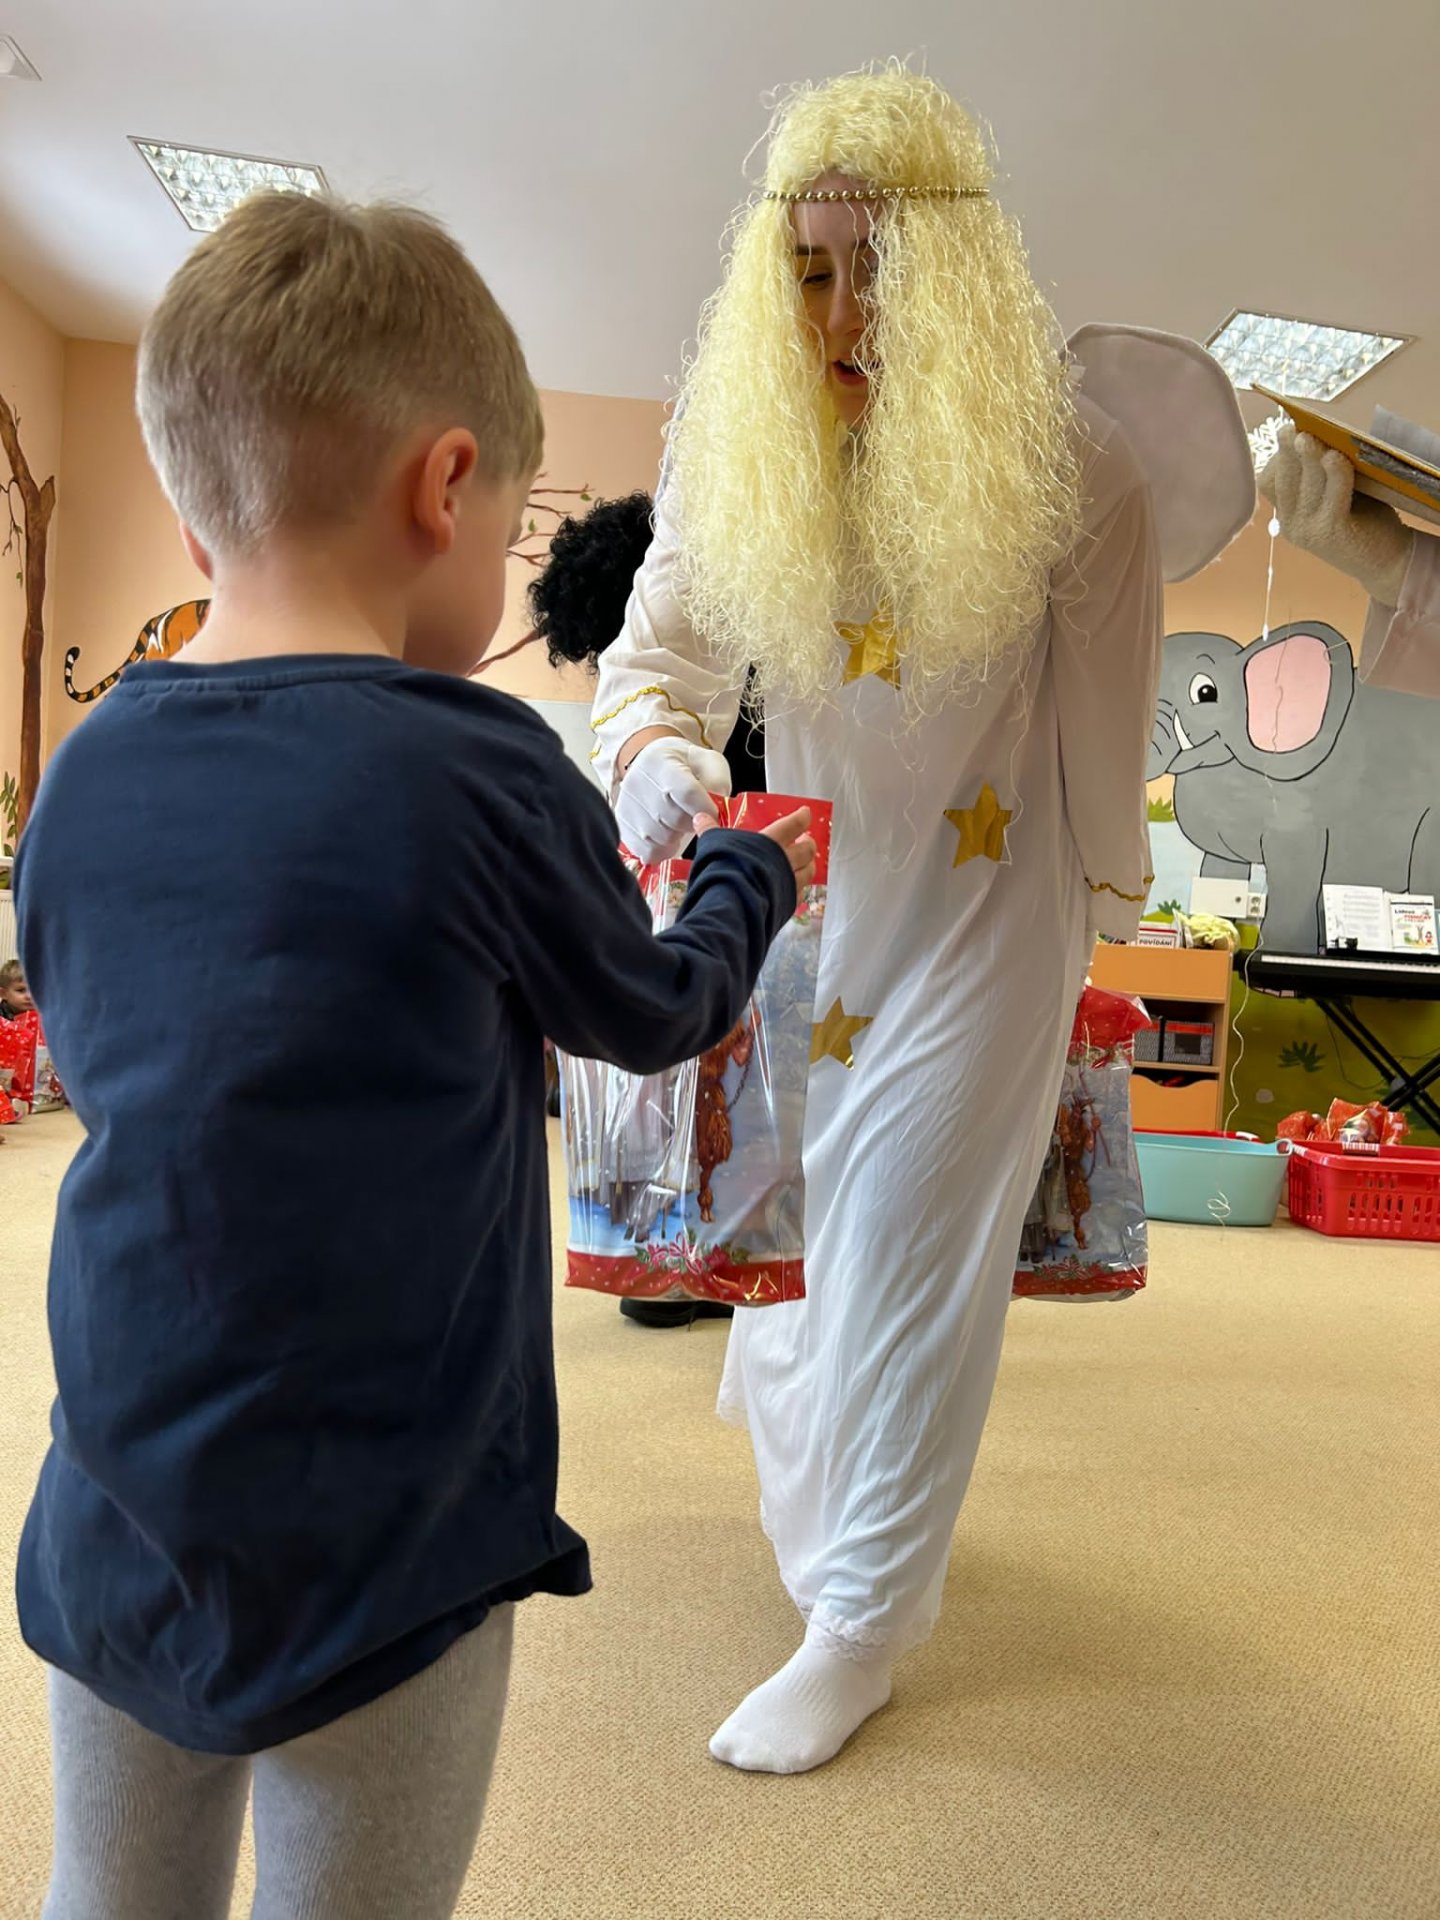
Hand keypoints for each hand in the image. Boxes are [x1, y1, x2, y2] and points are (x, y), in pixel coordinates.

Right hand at [615, 735, 732, 863]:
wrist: (654, 766)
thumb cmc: (686, 766)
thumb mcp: (708, 763)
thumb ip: (717, 785)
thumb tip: (714, 815)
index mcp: (659, 760)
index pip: (686, 792)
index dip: (705, 808)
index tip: (713, 813)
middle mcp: (635, 781)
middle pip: (673, 818)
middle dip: (692, 823)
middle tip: (695, 816)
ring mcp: (625, 806)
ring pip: (660, 837)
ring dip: (678, 836)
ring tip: (679, 824)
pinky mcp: (622, 827)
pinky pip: (647, 851)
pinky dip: (663, 850)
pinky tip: (668, 838)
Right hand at [695, 804, 816, 895]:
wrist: (732, 906)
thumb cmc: (726, 871)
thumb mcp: (714, 844)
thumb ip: (710, 830)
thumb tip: (701, 818)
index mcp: (771, 841)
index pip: (794, 824)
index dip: (802, 818)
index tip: (805, 813)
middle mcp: (785, 861)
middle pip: (807, 850)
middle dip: (808, 844)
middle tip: (806, 841)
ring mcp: (789, 884)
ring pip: (808, 873)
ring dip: (808, 866)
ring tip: (806, 864)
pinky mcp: (787, 904)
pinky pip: (798, 894)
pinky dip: (798, 889)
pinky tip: (792, 890)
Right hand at [1259, 425, 1414, 605]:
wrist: (1387, 560)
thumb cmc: (1365, 519)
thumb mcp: (1336, 495)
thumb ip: (1321, 475)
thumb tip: (1313, 436)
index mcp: (1288, 516)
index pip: (1268, 483)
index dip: (1276, 457)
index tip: (1288, 432)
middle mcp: (1291, 526)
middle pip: (1282, 479)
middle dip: (1286, 451)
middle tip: (1289, 428)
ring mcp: (1307, 531)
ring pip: (1304, 483)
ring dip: (1307, 457)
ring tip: (1310, 436)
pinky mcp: (1330, 532)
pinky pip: (1331, 493)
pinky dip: (1334, 472)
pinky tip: (1336, 456)